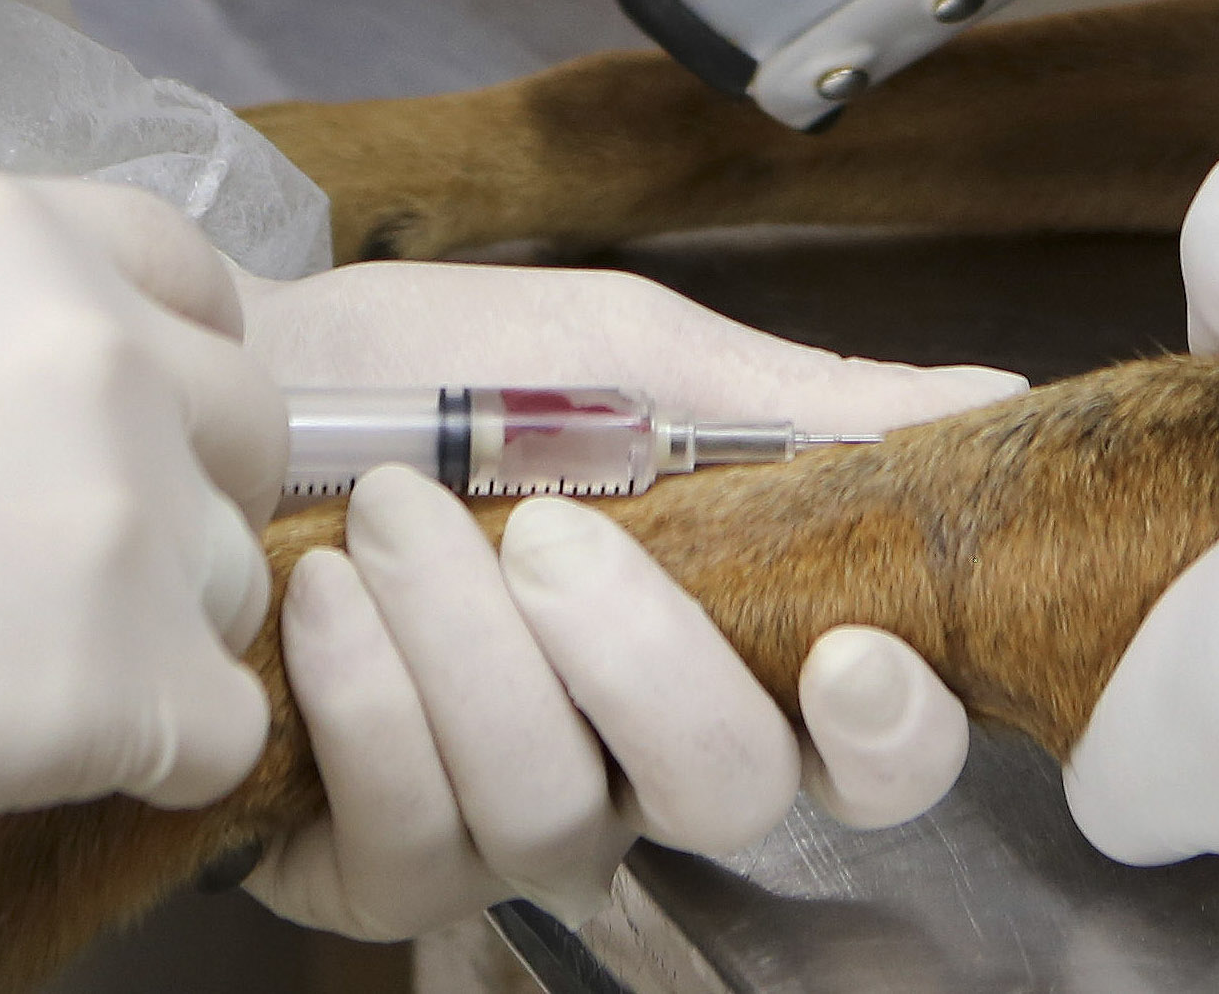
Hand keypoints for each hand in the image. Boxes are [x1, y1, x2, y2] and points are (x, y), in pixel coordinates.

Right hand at [0, 166, 284, 860]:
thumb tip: (20, 395)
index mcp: (18, 234)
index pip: (194, 282)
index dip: (169, 373)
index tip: (119, 440)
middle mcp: (102, 342)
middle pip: (244, 426)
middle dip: (179, 497)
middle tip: (62, 576)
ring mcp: (129, 504)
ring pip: (231, 576)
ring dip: (157, 631)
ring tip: (10, 675)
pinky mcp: (128, 671)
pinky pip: (223, 724)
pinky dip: (160, 754)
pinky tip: (56, 758)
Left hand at [231, 260, 1020, 935]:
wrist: (221, 386)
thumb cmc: (428, 369)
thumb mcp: (627, 352)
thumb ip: (801, 400)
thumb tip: (997, 396)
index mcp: (737, 643)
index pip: (874, 757)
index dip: (889, 733)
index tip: (843, 649)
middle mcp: (642, 764)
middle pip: (728, 799)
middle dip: (643, 663)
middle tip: (544, 529)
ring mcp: (511, 827)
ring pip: (553, 815)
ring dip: (470, 652)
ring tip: (391, 515)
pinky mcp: (371, 866)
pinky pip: (411, 841)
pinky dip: (372, 705)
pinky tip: (329, 600)